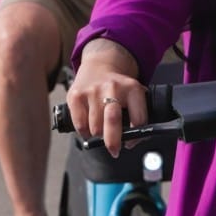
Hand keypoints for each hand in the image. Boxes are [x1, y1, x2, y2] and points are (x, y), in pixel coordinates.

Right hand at [66, 39, 147, 154]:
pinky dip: (84, 132)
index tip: (131, 142)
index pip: (138, 120)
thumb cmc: (118, 89)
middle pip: (113, 121)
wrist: (99, 65)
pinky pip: (80, 125)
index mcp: (132, 89)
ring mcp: (93, 91)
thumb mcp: (134, 95)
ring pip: (95, 128)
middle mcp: (113, 88)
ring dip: (98, 136)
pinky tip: (89, 127)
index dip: (136, 137)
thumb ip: (137, 116)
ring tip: (100, 132)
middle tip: (114, 150)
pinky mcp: (76, 95)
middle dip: (113, 142)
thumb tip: (132, 142)